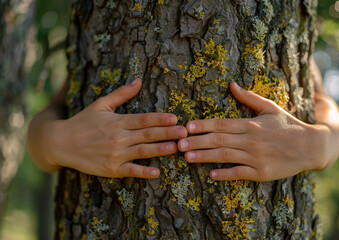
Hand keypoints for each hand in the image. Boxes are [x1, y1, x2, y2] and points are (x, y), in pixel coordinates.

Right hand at [41, 78, 186, 177]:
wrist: (61, 142)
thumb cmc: (83, 122)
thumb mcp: (101, 104)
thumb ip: (121, 94)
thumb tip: (138, 80)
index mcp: (118, 121)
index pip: (144, 119)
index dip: (160, 118)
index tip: (175, 118)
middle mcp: (119, 137)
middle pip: (147, 134)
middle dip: (168, 133)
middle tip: (185, 133)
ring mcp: (115, 154)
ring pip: (142, 151)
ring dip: (160, 150)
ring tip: (176, 148)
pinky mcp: (111, 169)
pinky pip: (130, 171)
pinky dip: (144, 172)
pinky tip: (157, 172)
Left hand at [178, 82, 327, 181]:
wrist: (311, 146)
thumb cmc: (287, 125)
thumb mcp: (270, 108)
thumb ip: (249, 97)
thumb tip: (232, 84)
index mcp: (251, 124)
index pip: (222, 124)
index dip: (203, 125)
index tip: (187, 127)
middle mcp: (252, 140)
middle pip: (219, 140)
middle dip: (197, 142)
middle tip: (179, 144)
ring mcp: (256, 158)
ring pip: (225, 156)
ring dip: (205, 157)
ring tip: (187, 157)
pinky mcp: (262, 173)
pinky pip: (240, 174)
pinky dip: (225, 174)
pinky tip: (211, 175)